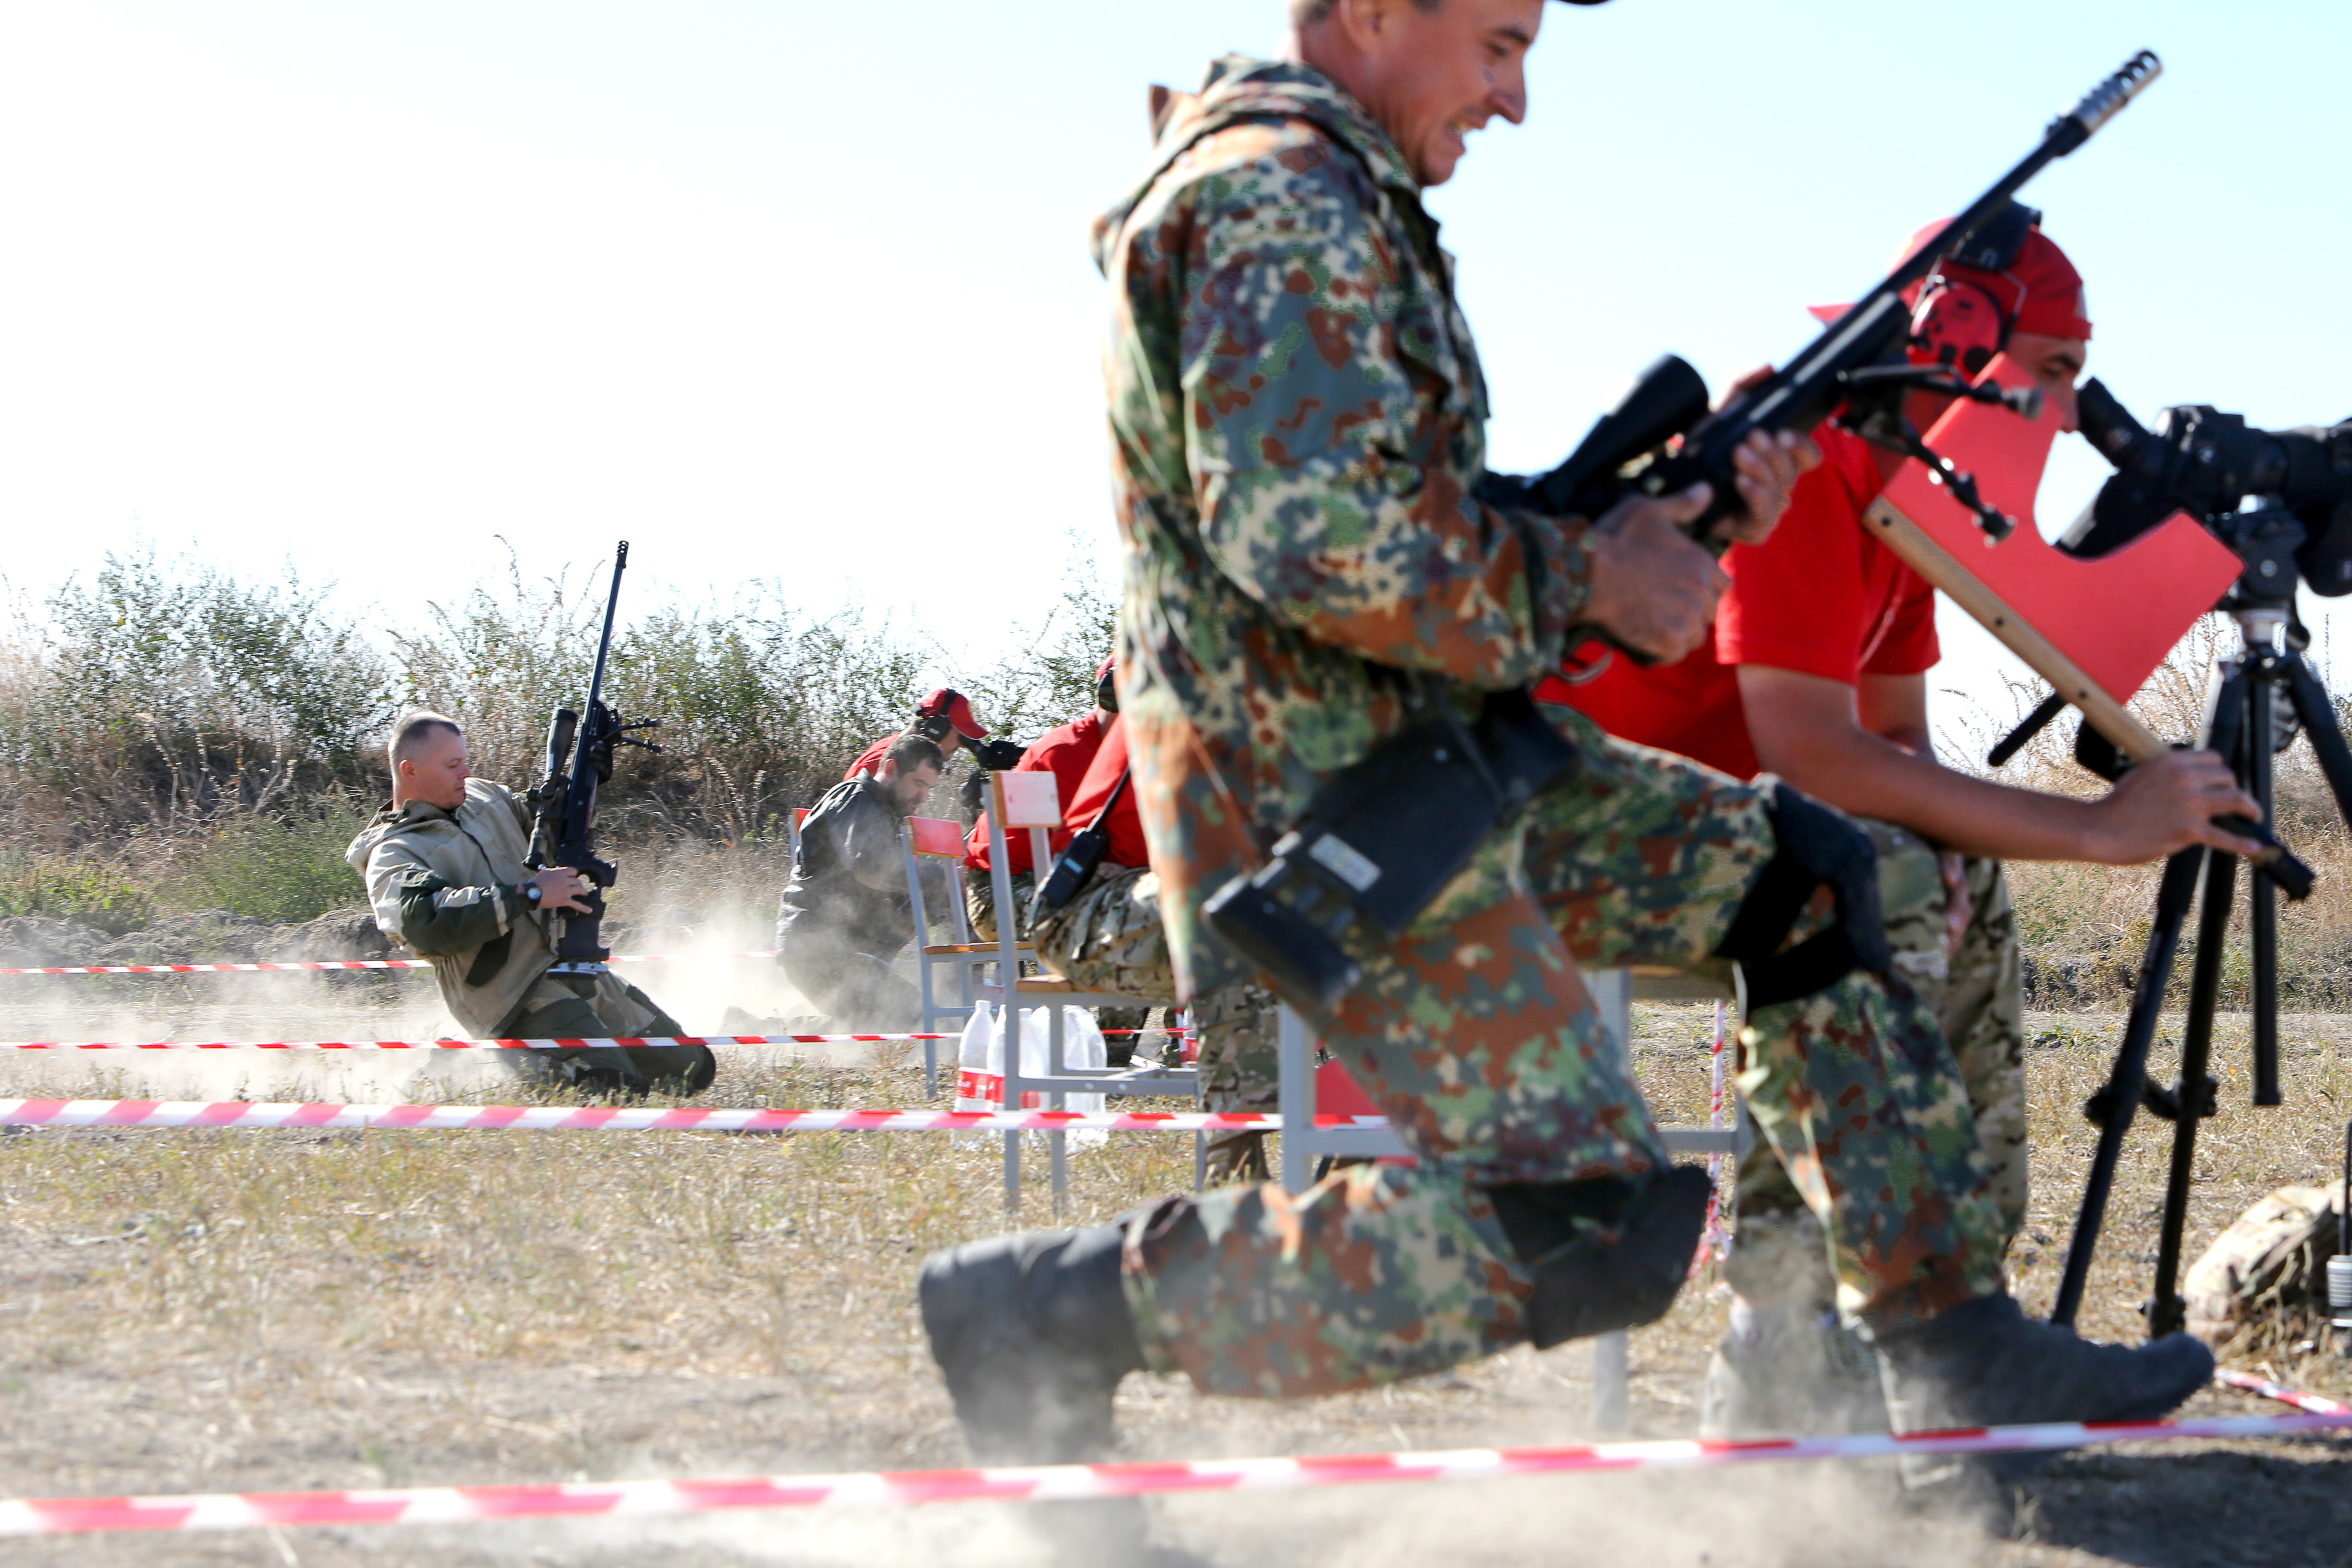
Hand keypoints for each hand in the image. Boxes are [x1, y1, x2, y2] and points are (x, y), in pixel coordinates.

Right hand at [523, 866, 592, 913]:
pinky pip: (576, 904)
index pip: (573, 870)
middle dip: (578, 884)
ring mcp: (565, 890)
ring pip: (579, 890)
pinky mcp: (564, 900)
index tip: (573, 877)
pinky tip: (589, 910)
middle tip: (578, 887)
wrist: (531, 892)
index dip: (574, 874)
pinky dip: (584, 908)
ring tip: (585, 894)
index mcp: (559, 872)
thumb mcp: (544, 872)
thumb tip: (554, 870)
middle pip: (577, 881)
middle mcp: (564, 880)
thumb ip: (552, 871)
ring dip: (583, 892)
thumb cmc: (535, 882)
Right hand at [1580, 483, 1726, 663]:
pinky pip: (1675, 654)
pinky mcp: (1668, 639)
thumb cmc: (1616, 539)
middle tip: (1660, 609)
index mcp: (1700, 562)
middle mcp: (1700, 591)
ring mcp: (1686, 617)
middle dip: (1689, 614)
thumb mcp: (1648, 510)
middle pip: (1708, 614)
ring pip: (1694, 637)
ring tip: (1651, 625)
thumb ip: (1681, 504)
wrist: (1588, 572)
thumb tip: (1707, 490)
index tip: (1679, 590)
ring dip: (1676, 634)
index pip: (1722, 586)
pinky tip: (1643, 640)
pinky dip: (1661, 652)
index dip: (1703, 590)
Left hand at [1706, 367, 1817, 546]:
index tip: (1782, 433)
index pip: (1807, 455)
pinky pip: (1765, 519)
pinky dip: (1756, 497)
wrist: (1668, 482)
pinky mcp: (1750, 529)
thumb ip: (1741, 384)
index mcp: (1777, 459)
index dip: (1801, 445)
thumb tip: (1767, 367)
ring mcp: (1765, 509)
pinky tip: (1741, 483)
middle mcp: (1776, 484)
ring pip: (1781, 493)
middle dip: (1773, 453)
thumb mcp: (1719, 411)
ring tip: (1739, 455)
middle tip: (1751, 437)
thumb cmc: (1702, 447)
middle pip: (1793, 472)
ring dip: (1762, 471)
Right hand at [2082, 749, 2264, 863]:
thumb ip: (2165, 774)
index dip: (2219, 772)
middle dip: (2232, 790)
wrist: (2099, 829)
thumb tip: (2187, 781)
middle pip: (2227, 778)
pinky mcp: (2189, 830)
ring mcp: (2189, 804)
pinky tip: (2254, 847)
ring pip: (2235, 800)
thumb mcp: (2140, 775)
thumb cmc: (2115, 806)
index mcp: (2171, 761)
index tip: (2220, 783)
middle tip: (2232, 803)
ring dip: (2249, 809)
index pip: (2213, 759)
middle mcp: (2184, 778)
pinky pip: (2225, 837)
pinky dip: (2243, 844)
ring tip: (2253, 816)